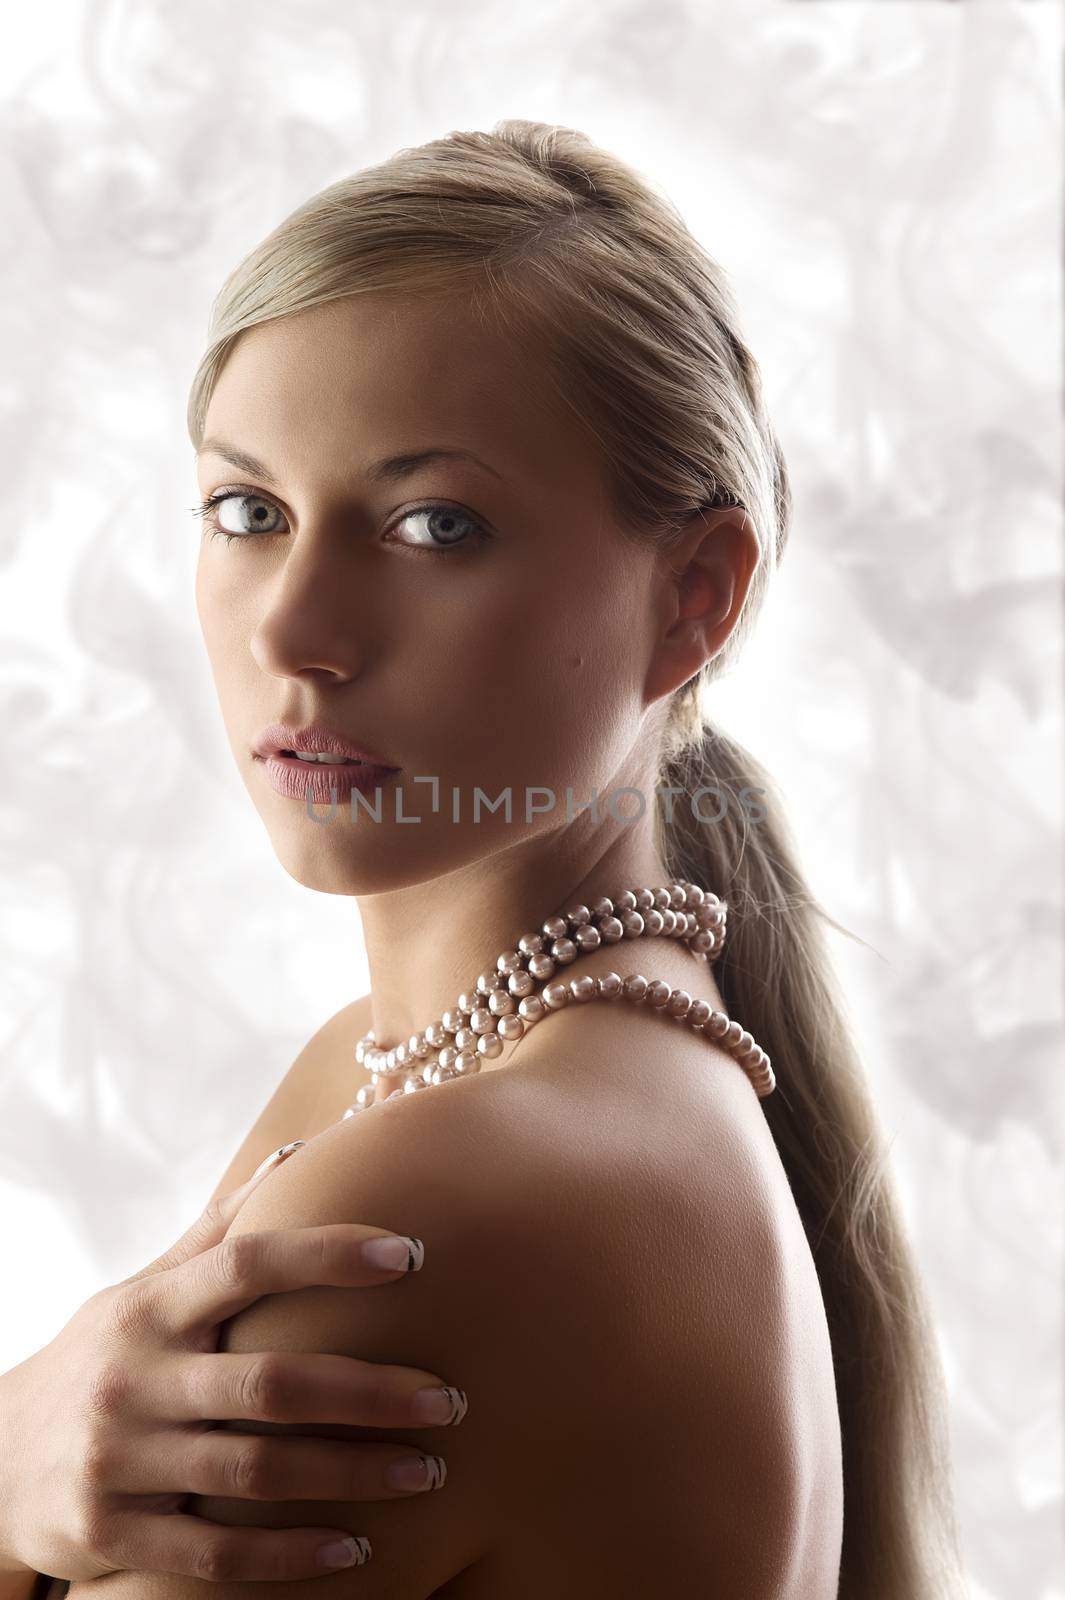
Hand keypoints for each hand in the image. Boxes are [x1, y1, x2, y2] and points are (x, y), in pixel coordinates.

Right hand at [1, 1143, 464, 1583]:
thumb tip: (299, 1152)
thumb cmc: (105, 1357)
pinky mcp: (115, 1537)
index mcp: (152, 1308)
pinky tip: (358, 1548)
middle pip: (272, 1382)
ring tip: (431, 1472)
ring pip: (256, 1471)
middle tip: (452, 1397)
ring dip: (354, 1474)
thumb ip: (220, 1233)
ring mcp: (121, 1461)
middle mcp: (135, 1379)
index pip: (247, 1264)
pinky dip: (291, 1555)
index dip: (328, 1254)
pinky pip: (216, 1554)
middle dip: (372, 1391)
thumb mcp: (145, 1290)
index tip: (409, 1253)